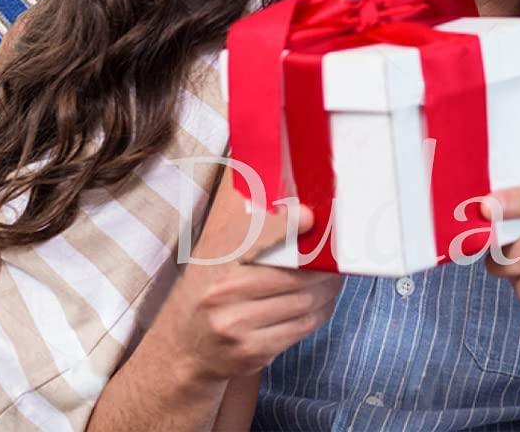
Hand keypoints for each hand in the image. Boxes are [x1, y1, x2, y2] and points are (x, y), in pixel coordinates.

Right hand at [160, 168, 342, 385]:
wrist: (182, 347)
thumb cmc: (205, 286)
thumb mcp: (212, 245)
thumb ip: (239, 211)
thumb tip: (264, 165)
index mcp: (214, 261)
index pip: (256, 238)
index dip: (286, 227)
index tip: (308, 218)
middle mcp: (222, 294)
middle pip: (292, 275)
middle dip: (322, 265)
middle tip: (337, 253)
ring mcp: (237, 328)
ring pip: (303, 301)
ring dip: (327, 288)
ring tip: (333, 276)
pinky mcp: (253, 353)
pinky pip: (301, 328)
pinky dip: (319, 312)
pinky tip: (321, 301)